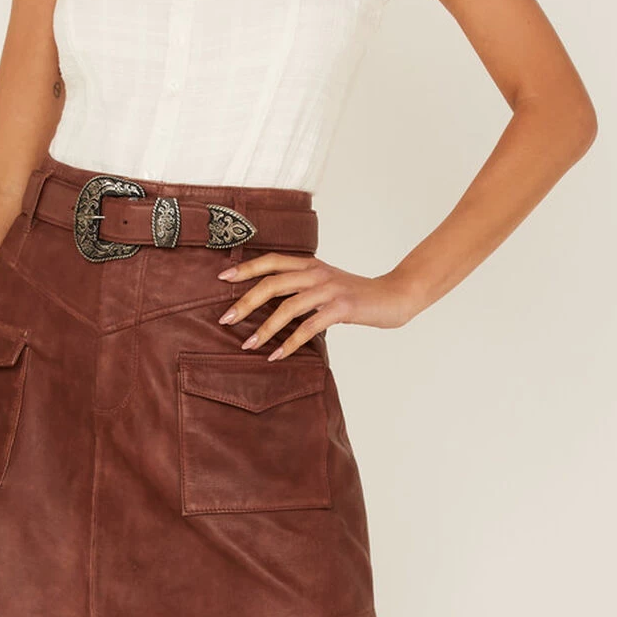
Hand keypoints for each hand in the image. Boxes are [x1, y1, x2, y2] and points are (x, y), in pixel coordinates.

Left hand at [216, 253, 417, 358]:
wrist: (393, 296)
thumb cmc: (356, 294)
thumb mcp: (325, 283)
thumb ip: (301, 287)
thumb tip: (270, 303)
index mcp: (310, 264)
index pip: (271, 261)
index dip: (245, 268)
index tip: (222, 278)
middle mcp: (316, 273)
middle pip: (272, 283)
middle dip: (245, 302)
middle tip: (225, 319)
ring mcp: (329, 289)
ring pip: (287, 307)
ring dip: (264, 328)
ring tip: (248, 345)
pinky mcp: (341, 308)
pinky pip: (308, 327)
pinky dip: (290, 343)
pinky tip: (277, 355)